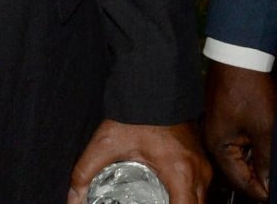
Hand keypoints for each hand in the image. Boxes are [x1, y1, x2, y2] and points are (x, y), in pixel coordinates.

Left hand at [67, 120, 212, 203]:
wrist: (152, 85)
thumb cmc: (135, 112)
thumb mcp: (106, 144)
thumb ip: (85, 173)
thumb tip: (74, 197)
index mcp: (180, 172)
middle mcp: (197, 171)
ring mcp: (202, 165)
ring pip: (201, 201)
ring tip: (161, 203)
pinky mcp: (200, 160)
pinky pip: (200, 190)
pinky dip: (187, 199)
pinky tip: (169, 199)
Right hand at [201, 62, 276, 200]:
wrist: (239, 55)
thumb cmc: (248, 89)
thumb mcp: (264, 129)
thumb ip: (267, 160)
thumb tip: (270, 184)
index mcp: (218, 147)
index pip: (241, 182)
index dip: (262, 191)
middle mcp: (215, 141)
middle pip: (240, 171)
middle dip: (261, 176)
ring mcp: (221, 129)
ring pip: (243, 157)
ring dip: (260, 161)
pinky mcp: (228, 119)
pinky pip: (242, 142)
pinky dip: (256, 147)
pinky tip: (270, 145)